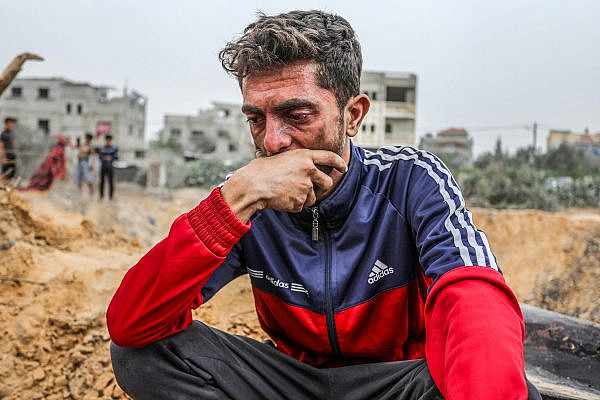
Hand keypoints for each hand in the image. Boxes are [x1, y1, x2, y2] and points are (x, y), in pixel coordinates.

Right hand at [221, 149, 346, 221]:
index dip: (339, 163)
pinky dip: (293, 205)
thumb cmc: (260, 170)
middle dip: (323, 187)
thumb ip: (295, 162)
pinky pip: (300, 206)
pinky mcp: (300, 201)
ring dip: (303, 198)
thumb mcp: (280, 158)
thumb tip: (301, 166)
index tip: (343, 167)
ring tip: (286, 192)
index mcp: (304, 156)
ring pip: (313, 197)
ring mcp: (305, 186)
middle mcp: (308, 170)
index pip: (329, 157)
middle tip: (315, 189)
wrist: (252, 185)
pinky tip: (281, 199)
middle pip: (327, 182)